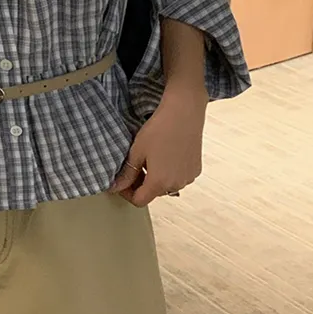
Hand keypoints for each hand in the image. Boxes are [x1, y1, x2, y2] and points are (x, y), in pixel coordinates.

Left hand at [109, 85, 206, 206]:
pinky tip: (166, 154)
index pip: (139, 201)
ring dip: (157, 178)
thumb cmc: (159, 129)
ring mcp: (188, 178)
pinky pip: (179, 177)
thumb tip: (115, 187)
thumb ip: (127, 173)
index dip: (127, 193)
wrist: (184, 113)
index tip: (122, 180)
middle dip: (141, 183)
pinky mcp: (196, 169)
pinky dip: (170, 172)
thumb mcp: (137, 151)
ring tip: (151, 157)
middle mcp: (176, 185)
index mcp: (159, 183)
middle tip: (135, 165)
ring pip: (167, 185)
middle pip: (153, 193)